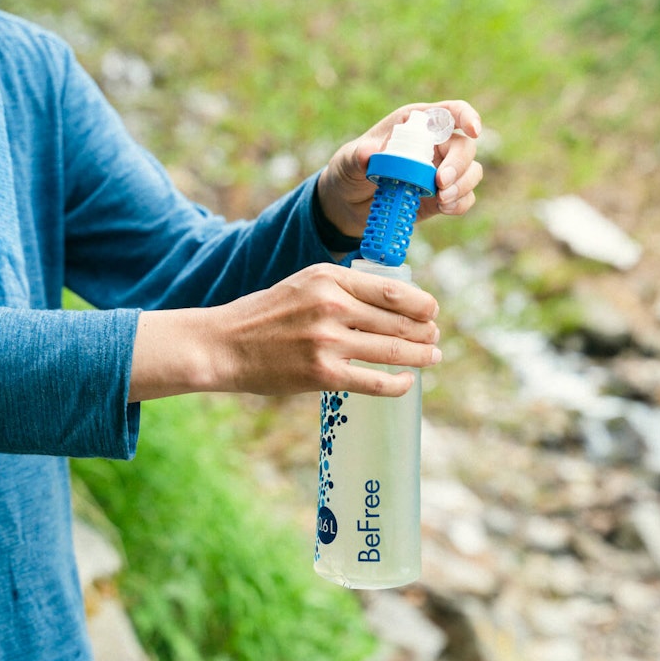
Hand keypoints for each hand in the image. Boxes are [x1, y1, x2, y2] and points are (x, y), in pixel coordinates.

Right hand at [128, 263, 440, 401]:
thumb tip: (391, 303)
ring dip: (420, 356)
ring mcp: (328, 341)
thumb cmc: (266, 315)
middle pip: (399, 321)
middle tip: (435, 339)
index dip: (422, 304)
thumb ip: (343, 289)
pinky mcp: (323, 374)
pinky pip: (375, 381)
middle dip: (425, 332)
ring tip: (432, 358)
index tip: (433, 312)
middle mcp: (332, 305)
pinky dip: (398, 383)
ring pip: (393, 350)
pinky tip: (406, 382)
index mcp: (329, 277)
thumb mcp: (305, 284)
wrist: (224, 345)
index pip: (393, 291)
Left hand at [317, 100, 483, 237]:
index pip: (449, 112)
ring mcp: (441, 171)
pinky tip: (444, 208)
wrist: (349, 204)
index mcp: (415, 124)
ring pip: (471, 171)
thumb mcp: (347, 161)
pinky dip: (459, 204)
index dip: (466, 116)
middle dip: (459, 164)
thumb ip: (357, 156)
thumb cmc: (350, 171)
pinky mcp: (442, 196)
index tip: (473, 130)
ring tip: (441, 199)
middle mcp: (434, 145)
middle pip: (465, 145)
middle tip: (441, 183)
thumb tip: (369, 154)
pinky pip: (465, 198)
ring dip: (462, 185)